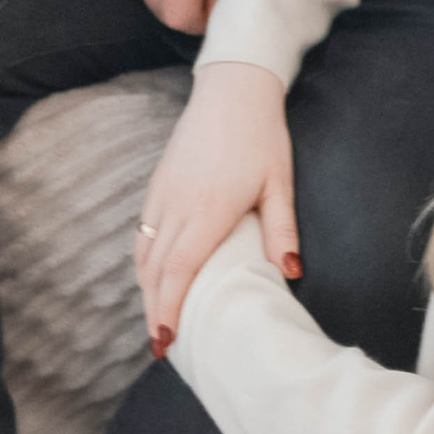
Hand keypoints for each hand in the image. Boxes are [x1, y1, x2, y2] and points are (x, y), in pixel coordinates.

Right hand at [135, 61, 300, 358]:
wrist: (232, 87)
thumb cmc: (261, 135)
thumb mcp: (279, 181)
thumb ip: (281, 229)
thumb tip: (291, 273)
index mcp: (208, 208)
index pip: (179, 270)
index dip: (169, 308)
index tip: (166, 338)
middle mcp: (177, 204)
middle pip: (154, 269)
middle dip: (154, 310)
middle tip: (162, 346)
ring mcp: (162, 192)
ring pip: (143, 252)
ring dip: (146, 288)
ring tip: (156, 318)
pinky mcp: (157, 183)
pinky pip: (142, 232)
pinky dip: (144, 261)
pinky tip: (154, 276)